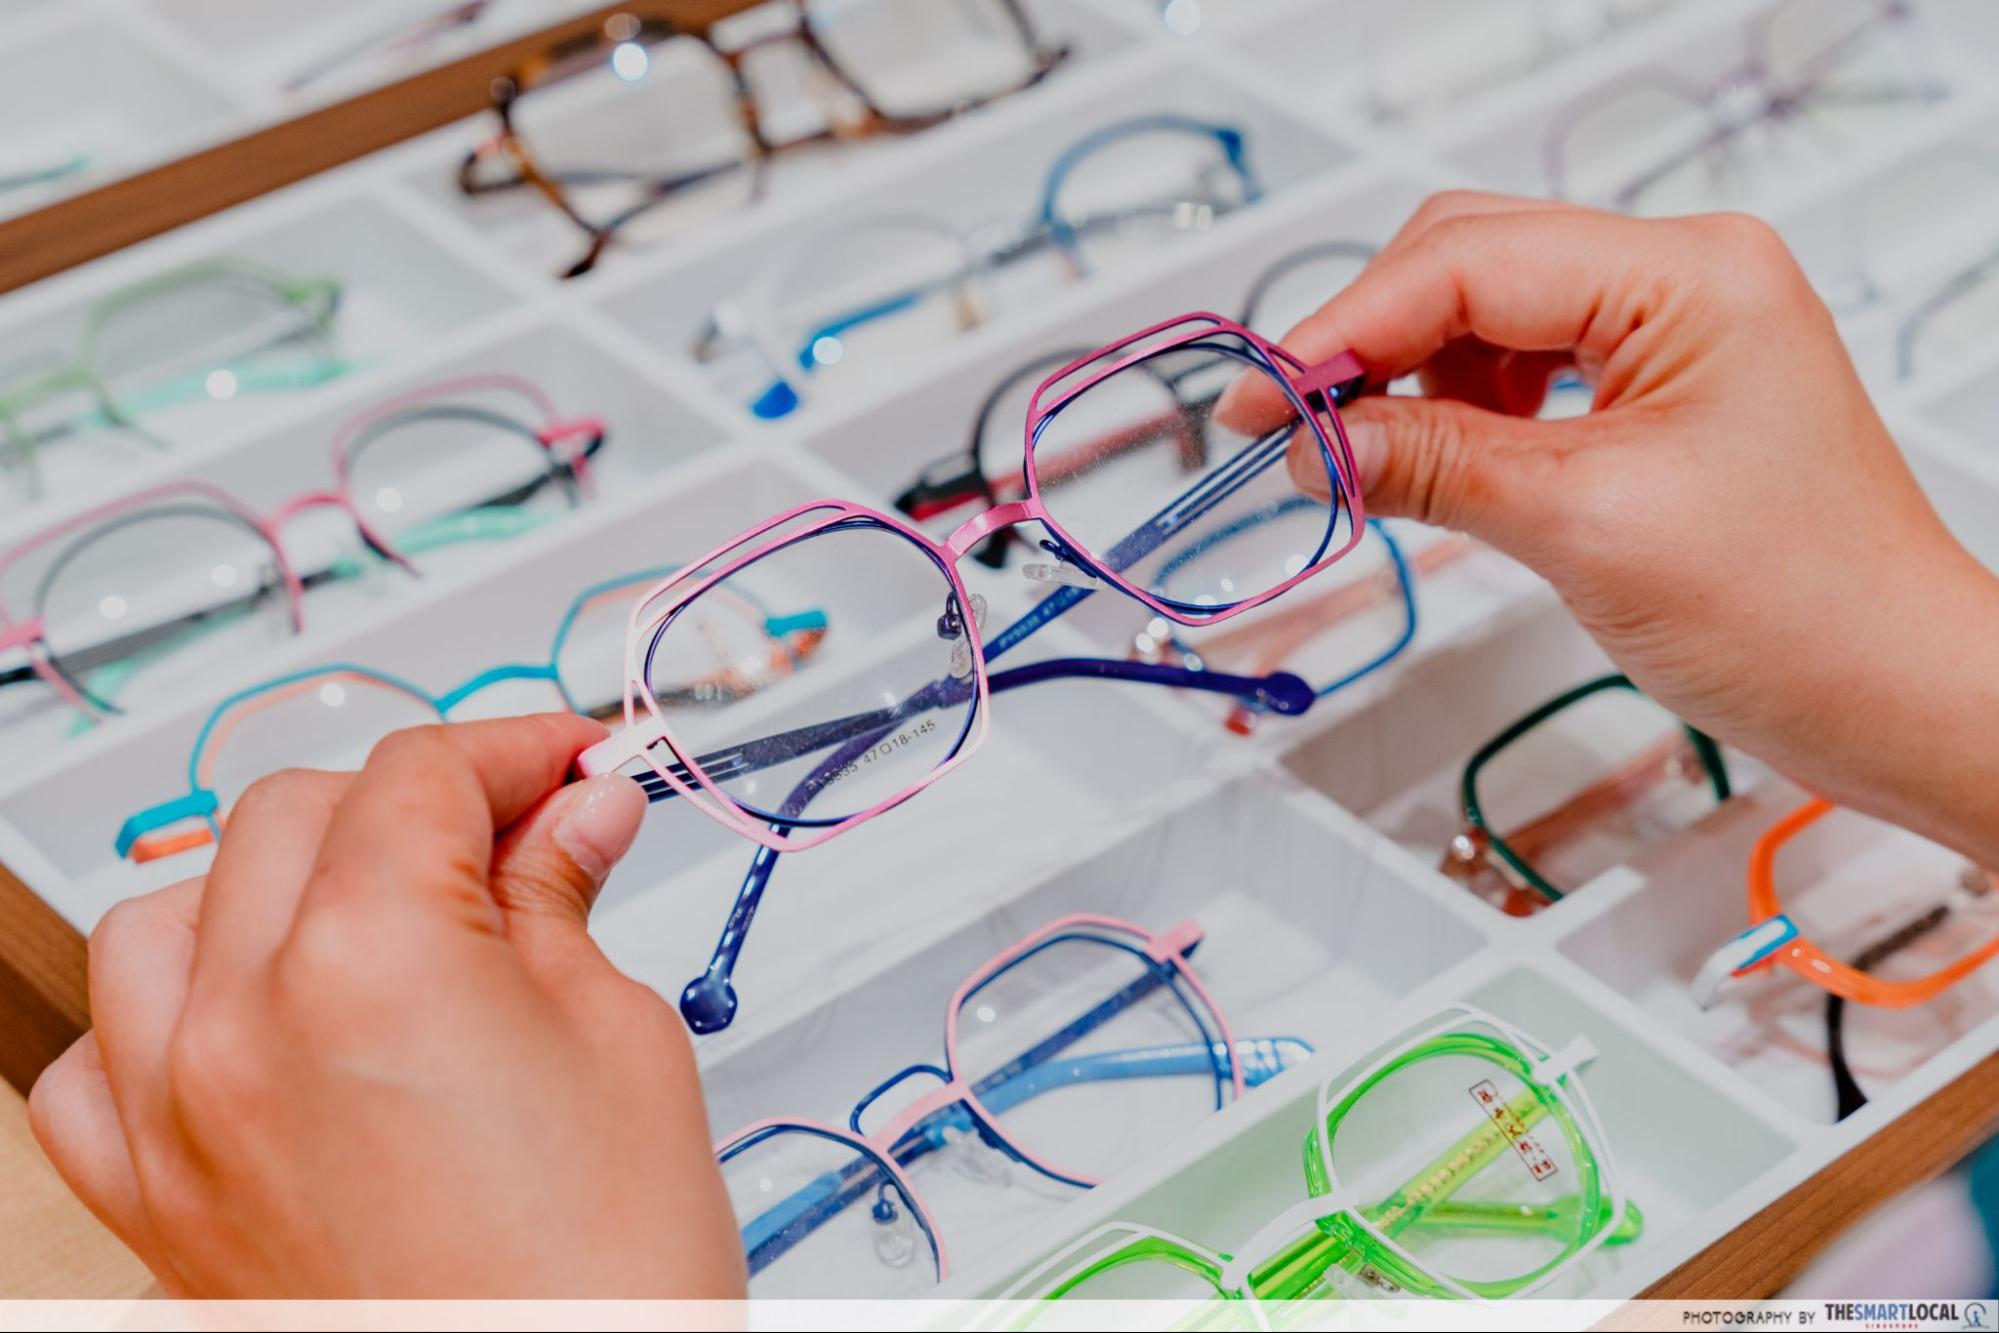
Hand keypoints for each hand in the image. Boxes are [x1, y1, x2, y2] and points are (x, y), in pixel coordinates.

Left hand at [29, 715, 744, 1297]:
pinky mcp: (161, 1204)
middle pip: (294, 813)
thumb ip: (562, 901)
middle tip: (518, 835)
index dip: (513, 749)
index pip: (421, 774)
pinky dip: (160, 1014)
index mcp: (369, 960)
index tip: (567, 765)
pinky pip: (92, 1064)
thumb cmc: (604, 1276)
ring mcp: (180, 1118)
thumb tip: (570, 818)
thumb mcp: (621, 1037)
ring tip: (371, 910)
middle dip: (415, 800)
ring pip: (165, 911)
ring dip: (269, 880)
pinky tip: (246, 1020)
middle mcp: (242, 1027)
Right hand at [1228, 191, 1998, 866]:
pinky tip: (1438, 463)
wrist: (1893, 693)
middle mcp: (1687, 275)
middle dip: (1370, 342)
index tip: (1259, 403)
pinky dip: (1460, 409)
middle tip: (1291, 430)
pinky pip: (1524, 364)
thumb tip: (1315, 441)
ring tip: (1371, 462)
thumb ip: (1434, 464)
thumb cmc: (1801, 613)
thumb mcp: (1582, 529)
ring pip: (1488, 310)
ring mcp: (1676, 324)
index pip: (1468, 262)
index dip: (1344, 332)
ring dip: (1412, 378)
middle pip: (1470, 260)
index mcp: (1691, 276)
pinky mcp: (1661, 380)